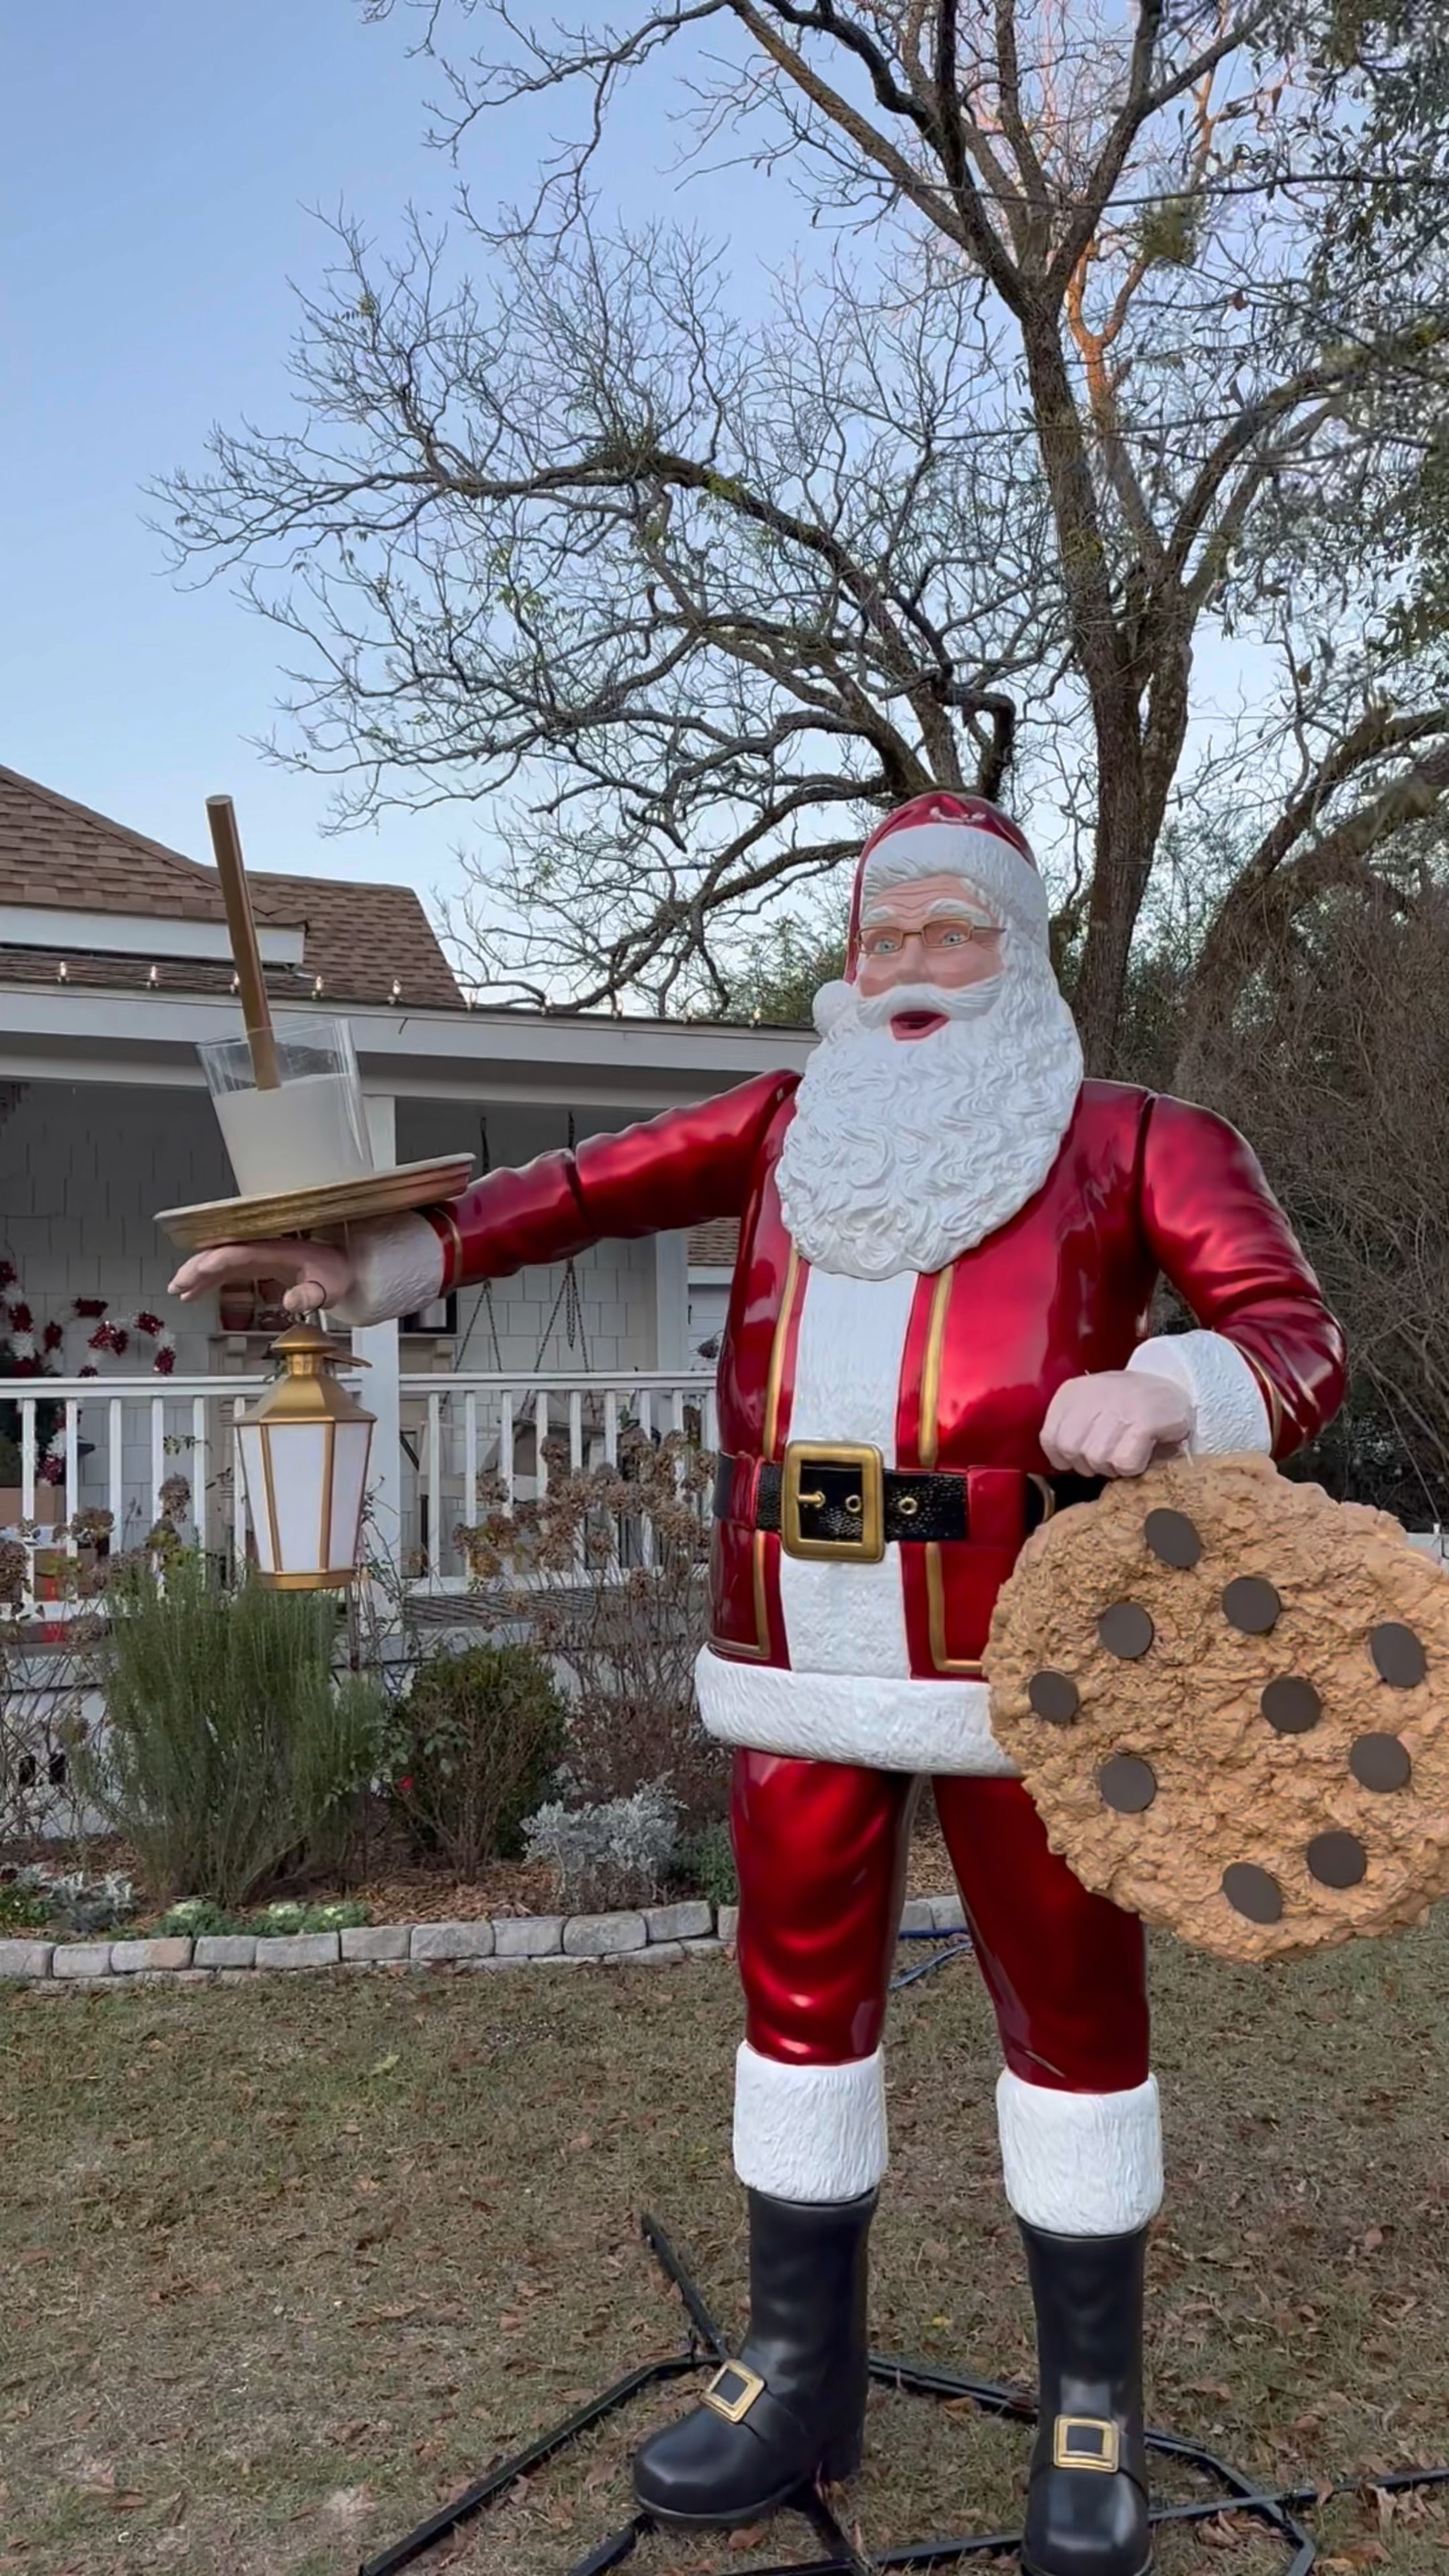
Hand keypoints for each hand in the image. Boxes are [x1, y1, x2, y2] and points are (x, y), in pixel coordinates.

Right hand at [167, 1236, 356, 1317]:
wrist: (347, 1268)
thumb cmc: (338, 1275)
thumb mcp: (329, 1288)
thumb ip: (310, 1295)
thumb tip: (291, 1301)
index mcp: (277, 1250)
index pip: (241, 1252)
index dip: (218, 1260)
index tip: (200, 1271)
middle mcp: (263, 1249)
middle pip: (223, 1253)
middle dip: (197, 1267)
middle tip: (177, 1284)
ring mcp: (258, 1256)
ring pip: (220, 1261)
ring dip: (197, 1274)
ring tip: (177, 1290)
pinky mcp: (257, 1265)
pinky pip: (227, 1269)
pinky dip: (209, 1280)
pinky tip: (194, 1293)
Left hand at [1041, 1370, 1192, 1478]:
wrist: (1178, 1386)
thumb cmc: (1131, 1404)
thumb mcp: (1092, 1406)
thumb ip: (1071, 1428)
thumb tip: (1061, 1463)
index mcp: (1074, 1391)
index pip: (1050, 1438)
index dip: (1065, 1458)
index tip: (1084, 1456)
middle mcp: (1093, 1394)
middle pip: (1071, 1450)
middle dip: (1089, 1464)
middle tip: (1110, 1455)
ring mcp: (1119, 1406)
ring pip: (1097, 1459)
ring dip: (1114, 1467)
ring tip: (1128, 1451)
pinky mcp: (1144, 1421)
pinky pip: (1124, 1462)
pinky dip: (1133, 1468)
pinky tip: (1143, 1453)